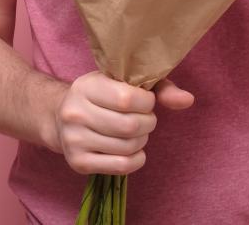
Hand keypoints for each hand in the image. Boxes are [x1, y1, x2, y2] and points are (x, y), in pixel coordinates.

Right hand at [53, 71, 193, 174]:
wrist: (60, 116)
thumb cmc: (101, 95)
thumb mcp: (123, 82)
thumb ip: (158, 88)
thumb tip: (188, 100)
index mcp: (86, 87)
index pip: (127, 99)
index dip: (147, 102)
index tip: (146, 101)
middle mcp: (75, 113)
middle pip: (130, 126)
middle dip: (147, 123)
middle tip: (145, 119)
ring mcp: (74, 140)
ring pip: (127, 147)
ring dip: (142, 141)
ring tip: (136, 133)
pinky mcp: (78, 162)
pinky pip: (121, 166)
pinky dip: (136, 159)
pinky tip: (133, 150)